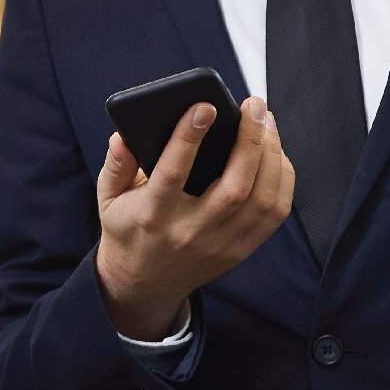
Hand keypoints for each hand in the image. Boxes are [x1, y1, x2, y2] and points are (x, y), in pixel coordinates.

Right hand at [92, 97, 295, 337]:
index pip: (173, 172)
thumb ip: (116, 165)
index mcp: (153, 214)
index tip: (205, 106)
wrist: (144, 284)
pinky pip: (274, 214)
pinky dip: (281, 179)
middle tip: (254, 105)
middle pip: (234, 186)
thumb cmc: (129, 229)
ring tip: (266, 122)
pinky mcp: (240, 251)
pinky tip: (275, 154)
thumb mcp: (108, 199)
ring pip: (261, 199)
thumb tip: (123, 136)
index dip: (189, 137)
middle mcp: (190, 232)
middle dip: (250, 139)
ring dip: (271, 154)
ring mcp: (220, 244)